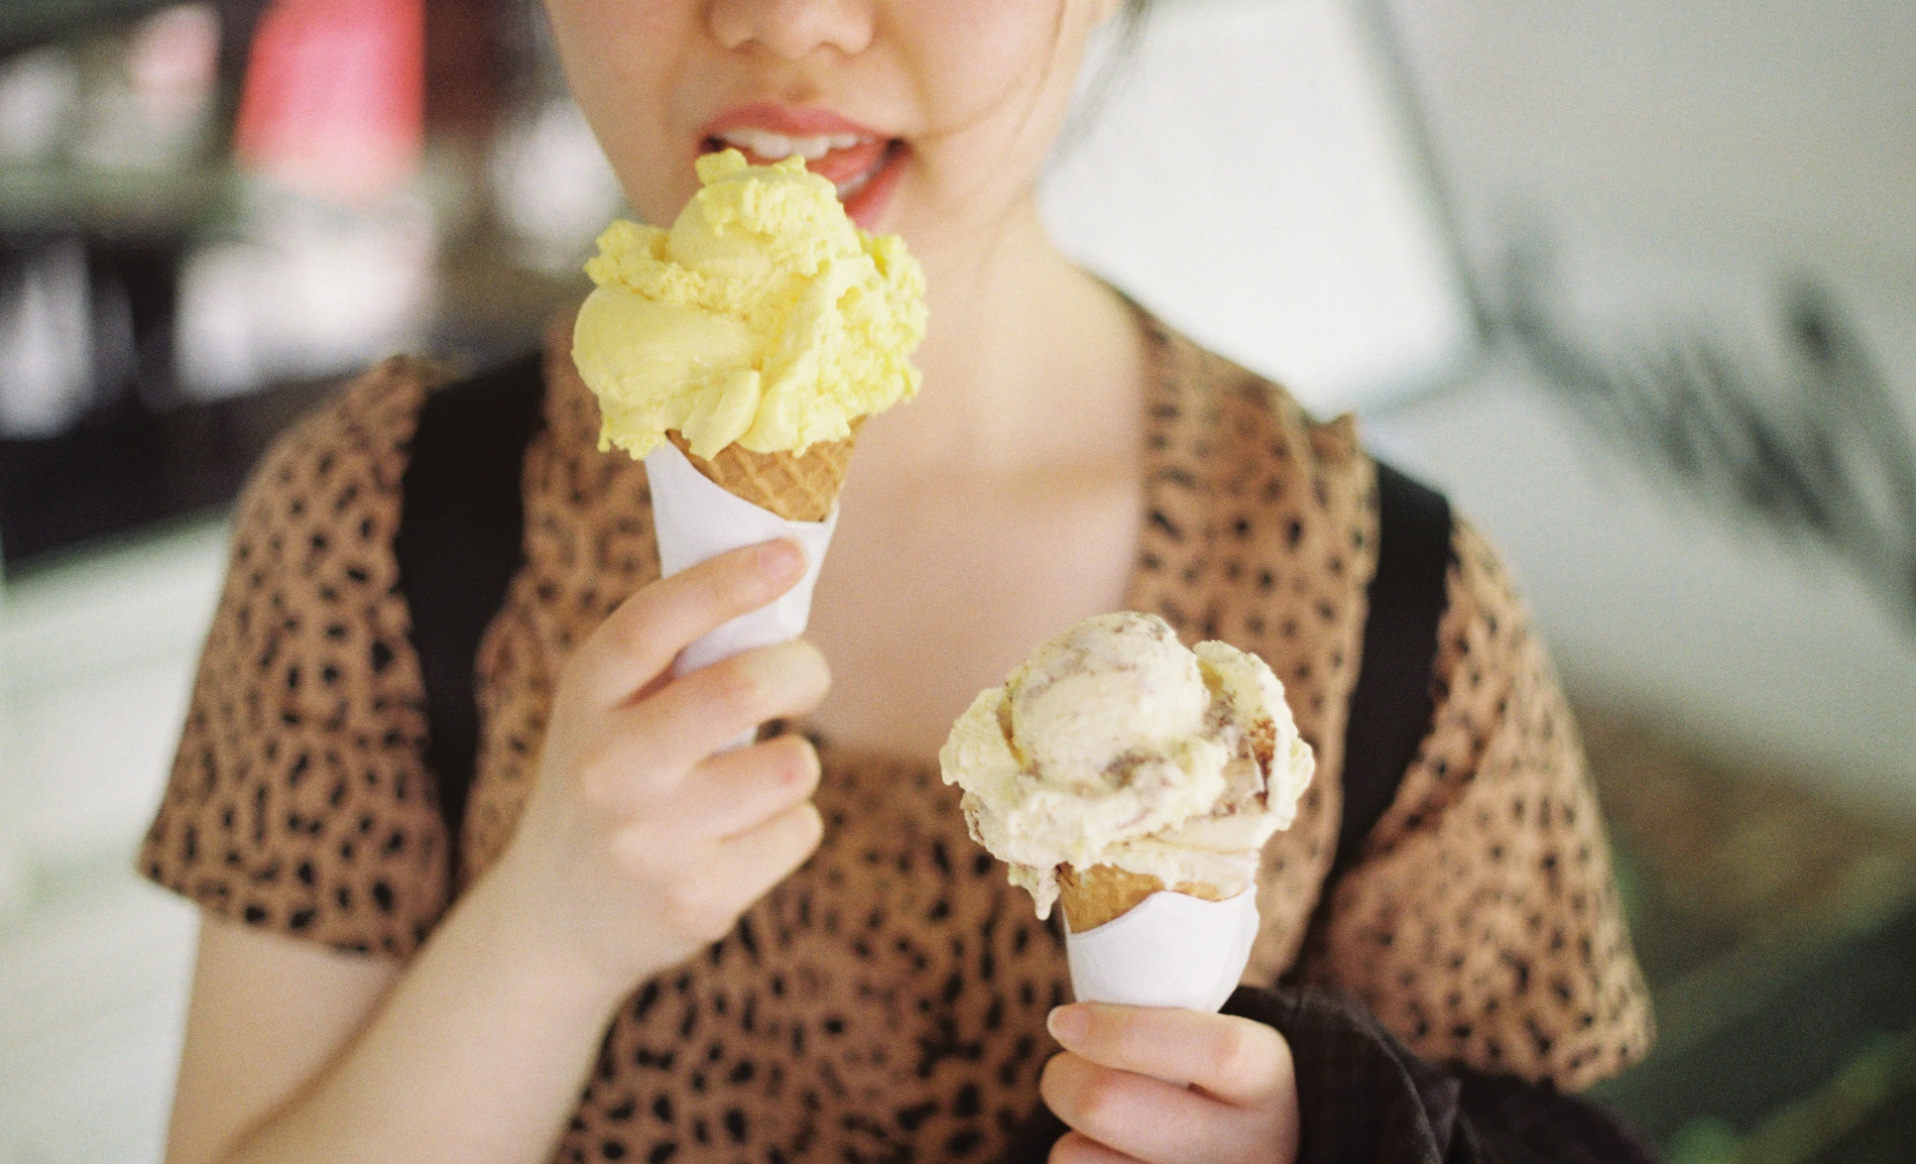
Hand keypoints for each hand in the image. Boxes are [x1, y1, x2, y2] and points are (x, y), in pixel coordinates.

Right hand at [484, 539, 830, 996]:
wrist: (554, 923)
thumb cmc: (611, 781)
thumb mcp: (605, 710)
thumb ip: (672, 657)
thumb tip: (780, 569)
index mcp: (585, 696)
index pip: (654, 623)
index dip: (727, 581)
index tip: (789, 552)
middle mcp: (609, 767)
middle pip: (741, 689)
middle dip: (802, 670)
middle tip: (803, 679)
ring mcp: (650, 840)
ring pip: (792, 766)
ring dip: (795, 761)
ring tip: (756, 777)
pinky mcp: (696, 900)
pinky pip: (800, 830)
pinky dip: (790, 825)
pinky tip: (742, 838)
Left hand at [1041, 1003, 1299, 1163]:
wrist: (1264, 1154)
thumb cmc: (1218, 1084)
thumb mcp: (1223, 1041)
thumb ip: (1170, 1017)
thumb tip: (1070, 1006)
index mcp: (1267, 1079)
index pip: (1208, 1049)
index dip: (1121, 1030)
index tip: (1063, 1019)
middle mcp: (1250, 1147)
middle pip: (1112, 1105)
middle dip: (1063, 1076)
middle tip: (1063, 1065)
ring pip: (1079, 1155)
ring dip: (1067, 1129)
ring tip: (1095, 1118)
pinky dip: (1076, 1161)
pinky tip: (1107, 1154)